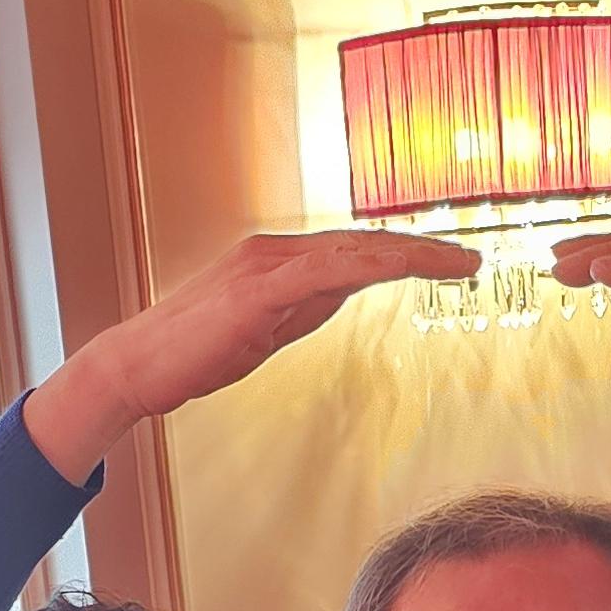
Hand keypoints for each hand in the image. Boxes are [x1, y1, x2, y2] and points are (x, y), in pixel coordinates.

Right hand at [26, 229, 477, 482]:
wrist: (137, 367)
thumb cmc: (194, 354)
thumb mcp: (266, 328)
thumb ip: (306, 306)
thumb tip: (349, 291)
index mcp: (277, 260)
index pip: (353, 252)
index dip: (403, 253)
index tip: (447, 261)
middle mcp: (275, 250)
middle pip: (363, 244)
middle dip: (422, 247)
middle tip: (473, 256)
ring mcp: (267, 263)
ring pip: (356, 251)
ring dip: (414, 253)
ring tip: (461, 262)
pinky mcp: (260, 287)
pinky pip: (331, 269)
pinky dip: (377, 265)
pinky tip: (412, 266)